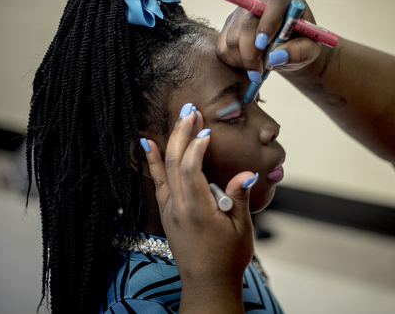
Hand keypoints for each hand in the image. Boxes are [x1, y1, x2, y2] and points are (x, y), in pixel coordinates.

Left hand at [142, 105, 255, 310]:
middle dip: (182, 133)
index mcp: (197, 210)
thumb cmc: (227, 258)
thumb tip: (246, 173)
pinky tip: (148, 143)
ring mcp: (169, 209)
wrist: (207, 283)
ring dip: (172, 140)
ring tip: (181, 118)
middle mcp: (178, 207)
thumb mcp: (241, 229)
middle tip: (191, 111)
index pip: (191, 169)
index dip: (197, 147)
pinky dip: (153, 160)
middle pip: (175, 161)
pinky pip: (158, 181)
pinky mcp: (167, 211)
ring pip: (165, 167)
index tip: (207, 132)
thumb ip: (239, 198)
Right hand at [217, 0, 322, 74]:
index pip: (274, 3)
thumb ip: (298, 52)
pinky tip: (247, 65)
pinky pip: (223, 45)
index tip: (263, 45)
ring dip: (242, 59)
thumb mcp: (309, 51)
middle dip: (250, 50)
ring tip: (257, 70)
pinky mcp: (230, 24)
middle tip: (258, 72)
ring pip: (232, 35)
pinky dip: (233, 60)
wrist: (289, 48)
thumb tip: (274, 57)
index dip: (267, 23)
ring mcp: (242, 11)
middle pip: (247, 20)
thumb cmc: (302, 45)